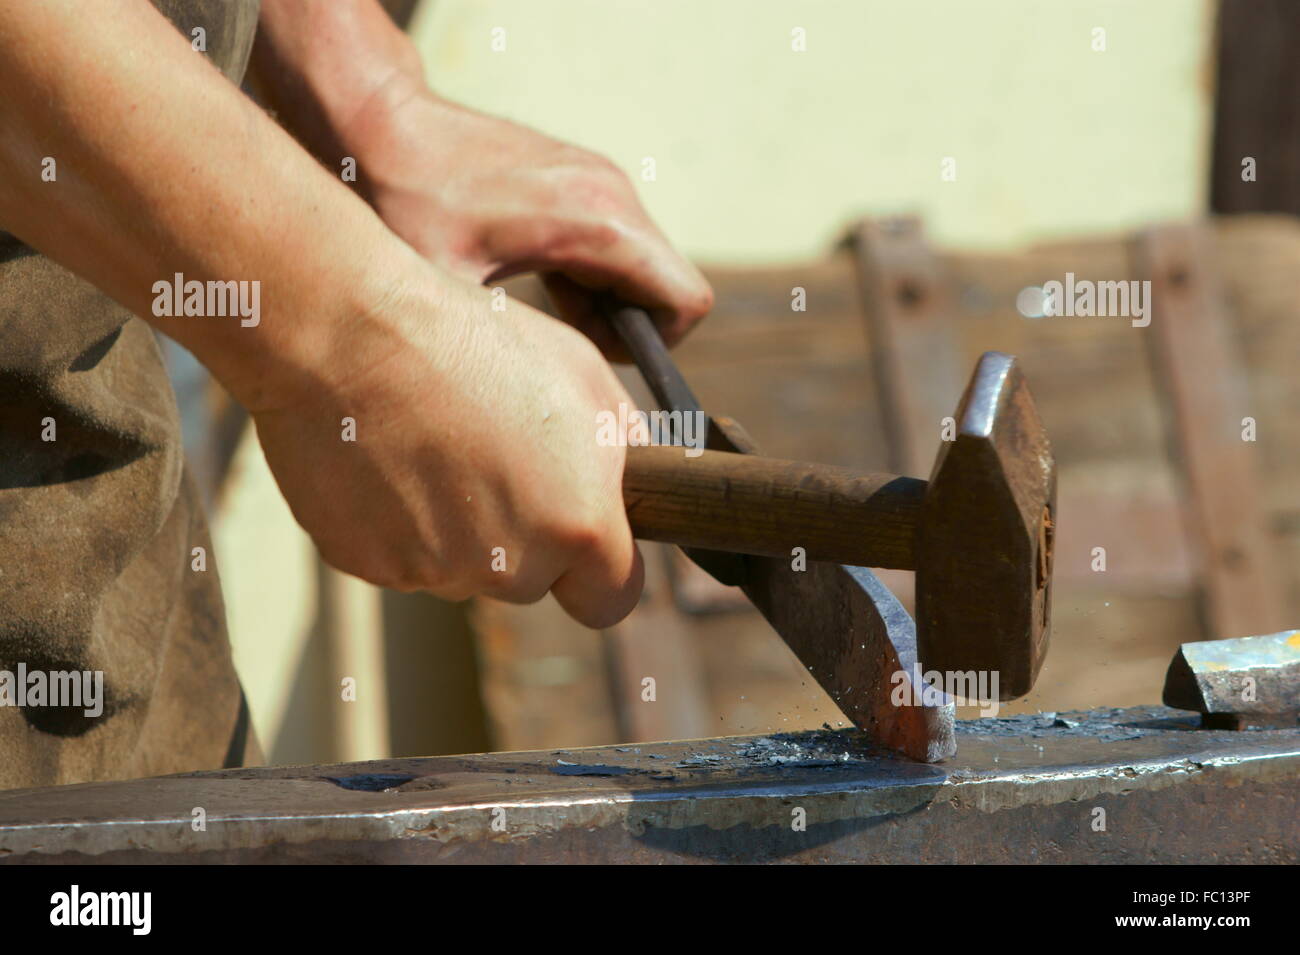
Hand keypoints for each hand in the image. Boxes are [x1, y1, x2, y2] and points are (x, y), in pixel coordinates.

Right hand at [248, 265, 644, 627]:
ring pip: (466, 572)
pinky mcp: (370, 566)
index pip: (611, 601)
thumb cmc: (476, 340)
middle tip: (495, 456)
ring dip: (462, 529)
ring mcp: (436, 572)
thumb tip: (639, 486)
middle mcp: (512, 566)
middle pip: (534, 582)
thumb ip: (626, 450)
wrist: (351, 334)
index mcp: (579, 527)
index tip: (584, 536)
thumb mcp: (585, 376)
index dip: (600, 569)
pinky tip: (392, 458)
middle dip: (526, 537)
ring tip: (437, 444)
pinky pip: (404, 559)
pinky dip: (403, 523)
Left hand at [349, 83, 713, 357]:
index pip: (686, 299)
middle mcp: (612, 193)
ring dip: (604, 302)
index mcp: (597, 221)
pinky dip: (588, 276)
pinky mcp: (580, 178)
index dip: (656, 345)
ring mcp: (600, 180)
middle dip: (627, 328)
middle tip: (558, 340)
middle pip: (666, 286)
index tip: (596, 357)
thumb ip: (500, 349)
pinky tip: (529, 281)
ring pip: (641, 266)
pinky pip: (614, 243)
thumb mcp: (445, 290)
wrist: (378, 119)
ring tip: (537, 311)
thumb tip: (519, 416)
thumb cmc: (405, 201)